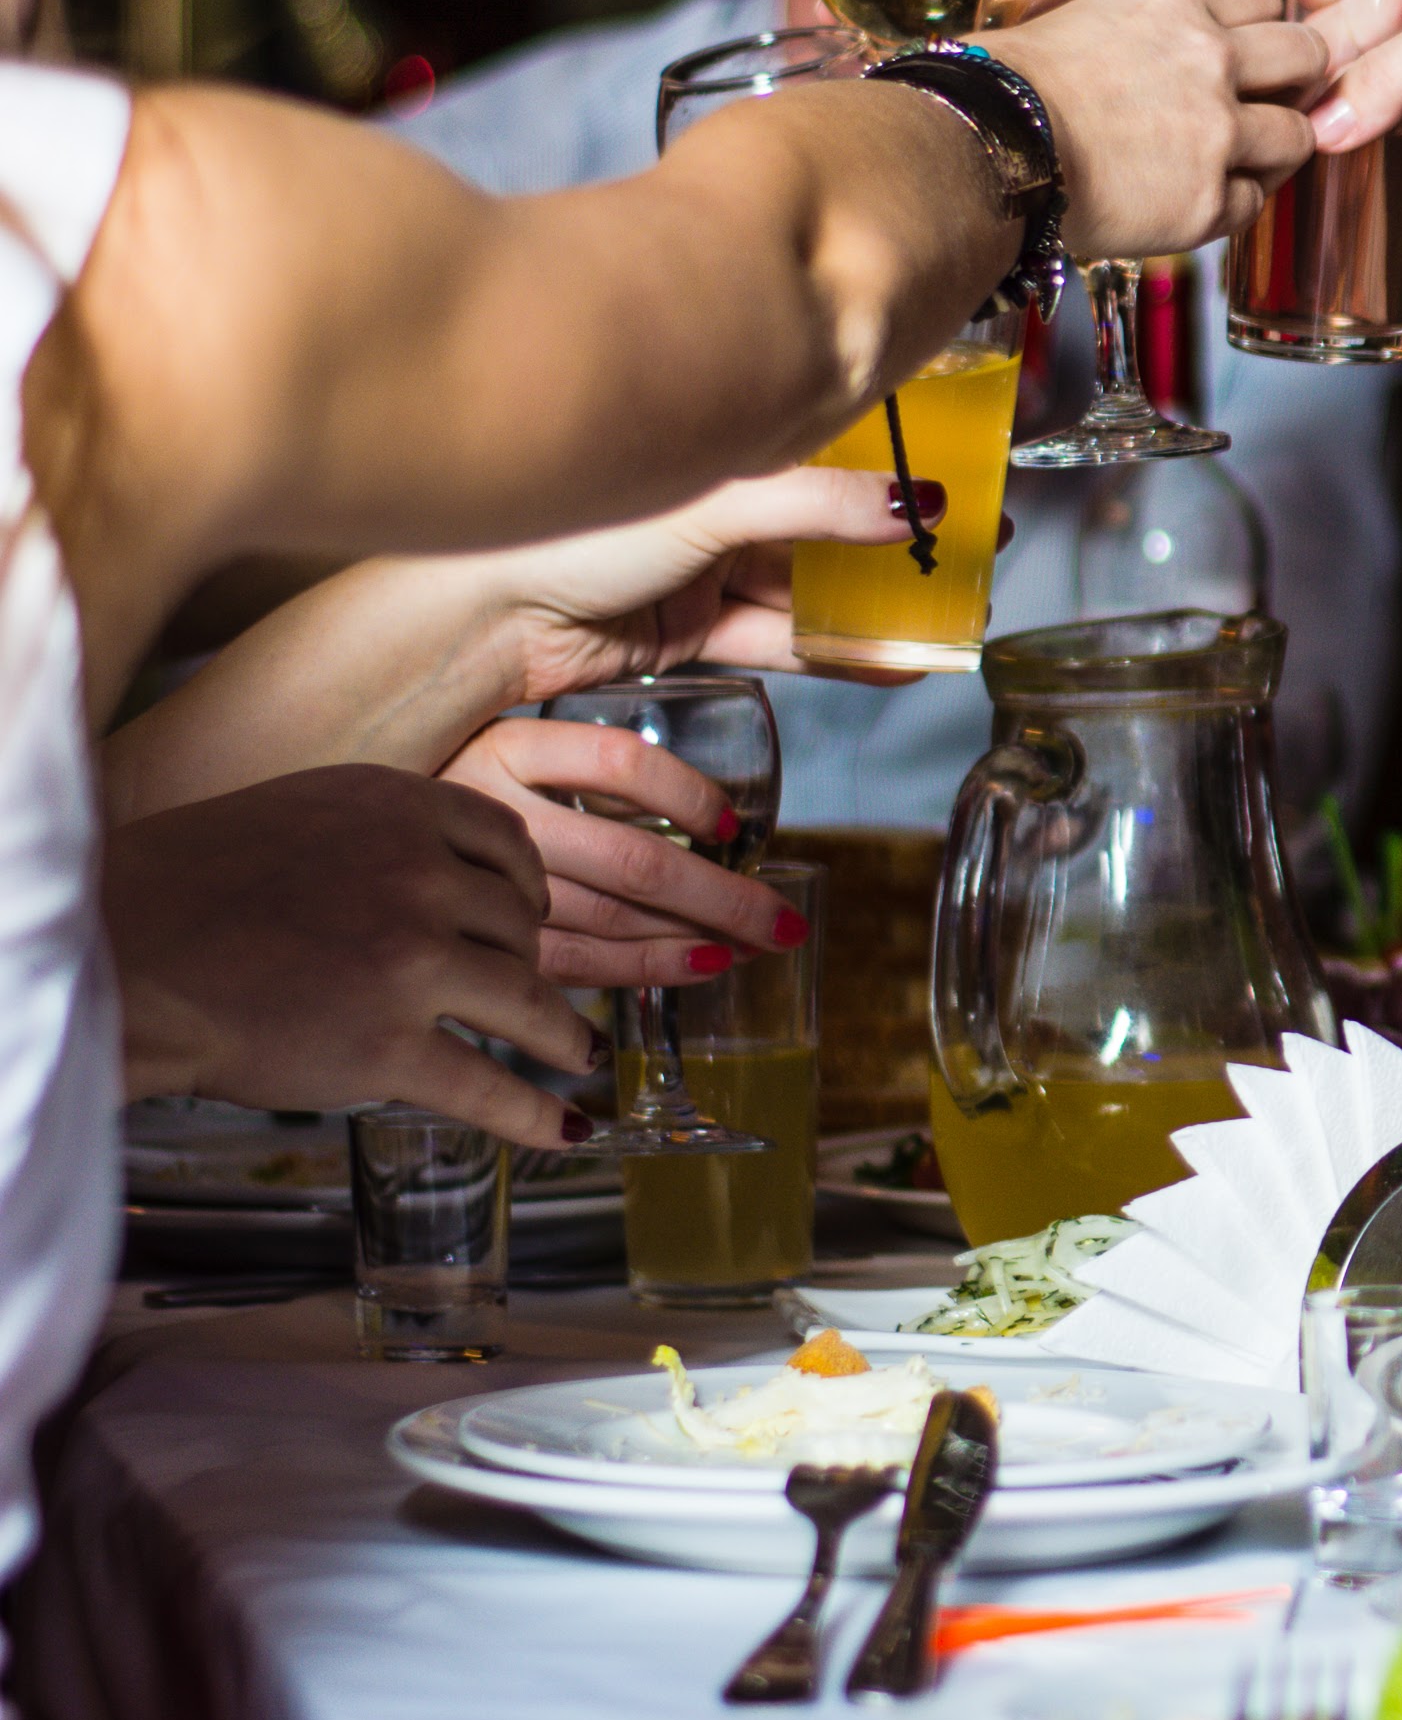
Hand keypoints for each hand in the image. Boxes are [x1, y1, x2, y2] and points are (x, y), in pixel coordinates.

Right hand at [105, 768, 602, 1149]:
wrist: (122, 951)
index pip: (509, 844)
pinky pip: (490, 1086)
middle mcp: (419, 878)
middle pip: (520, 926)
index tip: (537, 916)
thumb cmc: (188, 888)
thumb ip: (381, 836)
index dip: (530, 888)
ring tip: (578, 1053)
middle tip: (543, 993)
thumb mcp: (301, 815)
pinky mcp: (388, 1044)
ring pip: (528, 1003)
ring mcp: (411, 962)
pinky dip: (537, 1111)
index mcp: (400, 811)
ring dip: (564, 1036)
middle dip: (533, 964)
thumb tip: (442, 870)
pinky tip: (566, 1123)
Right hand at [440, 718, 808, 982]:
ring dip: (688, 941)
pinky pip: (569, 962)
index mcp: (501, 747)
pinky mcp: (462, 943)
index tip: (732, 828)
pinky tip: (688, 973)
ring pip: (606, 917)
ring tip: (748, 952)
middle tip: (784, 923)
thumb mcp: (485, 754)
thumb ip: (562, 773)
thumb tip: (696, 820)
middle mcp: (486, 812)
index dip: (689, 796)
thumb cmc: (414, 810)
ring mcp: (471, 886)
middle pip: (632, 857)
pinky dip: (637, 971)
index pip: (619, 763)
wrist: (300, 875)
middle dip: (722, 898)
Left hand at [470, 463, 927, 704]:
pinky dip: (836, 653)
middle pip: (823, 522)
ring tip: (947, 617)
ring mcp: (698, 569)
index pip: (820, 447)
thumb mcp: (713, 506)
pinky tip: (893, 661)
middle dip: (896, 541)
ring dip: (873, 605)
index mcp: (711, 448)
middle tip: (973, 551)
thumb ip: (819, 506)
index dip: (888, 462)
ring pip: (807, 587)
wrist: (477, 616)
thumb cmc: (568, 530)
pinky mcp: (685, 631)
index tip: (957, 474)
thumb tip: (916, 502)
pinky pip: (778, 640)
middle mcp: (707, 505)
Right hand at [975, 0, 1325, 251]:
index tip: (1258, 43)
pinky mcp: (1209, 201)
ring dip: (1277, 147)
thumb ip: (1128, 28)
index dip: (1266, 23)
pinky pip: (1255, 202)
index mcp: (1173, 3)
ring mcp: (1216, 131)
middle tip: (1278, 97)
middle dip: (1299, 77)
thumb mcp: (1067, 20)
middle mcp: (1209, 59)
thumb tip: (1131, 42)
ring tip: (1247, 159)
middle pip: (1307, 55)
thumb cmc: (999, 87)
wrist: (982, 153)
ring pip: (1297, 135)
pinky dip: (1235, 203)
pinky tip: (1204, 200)